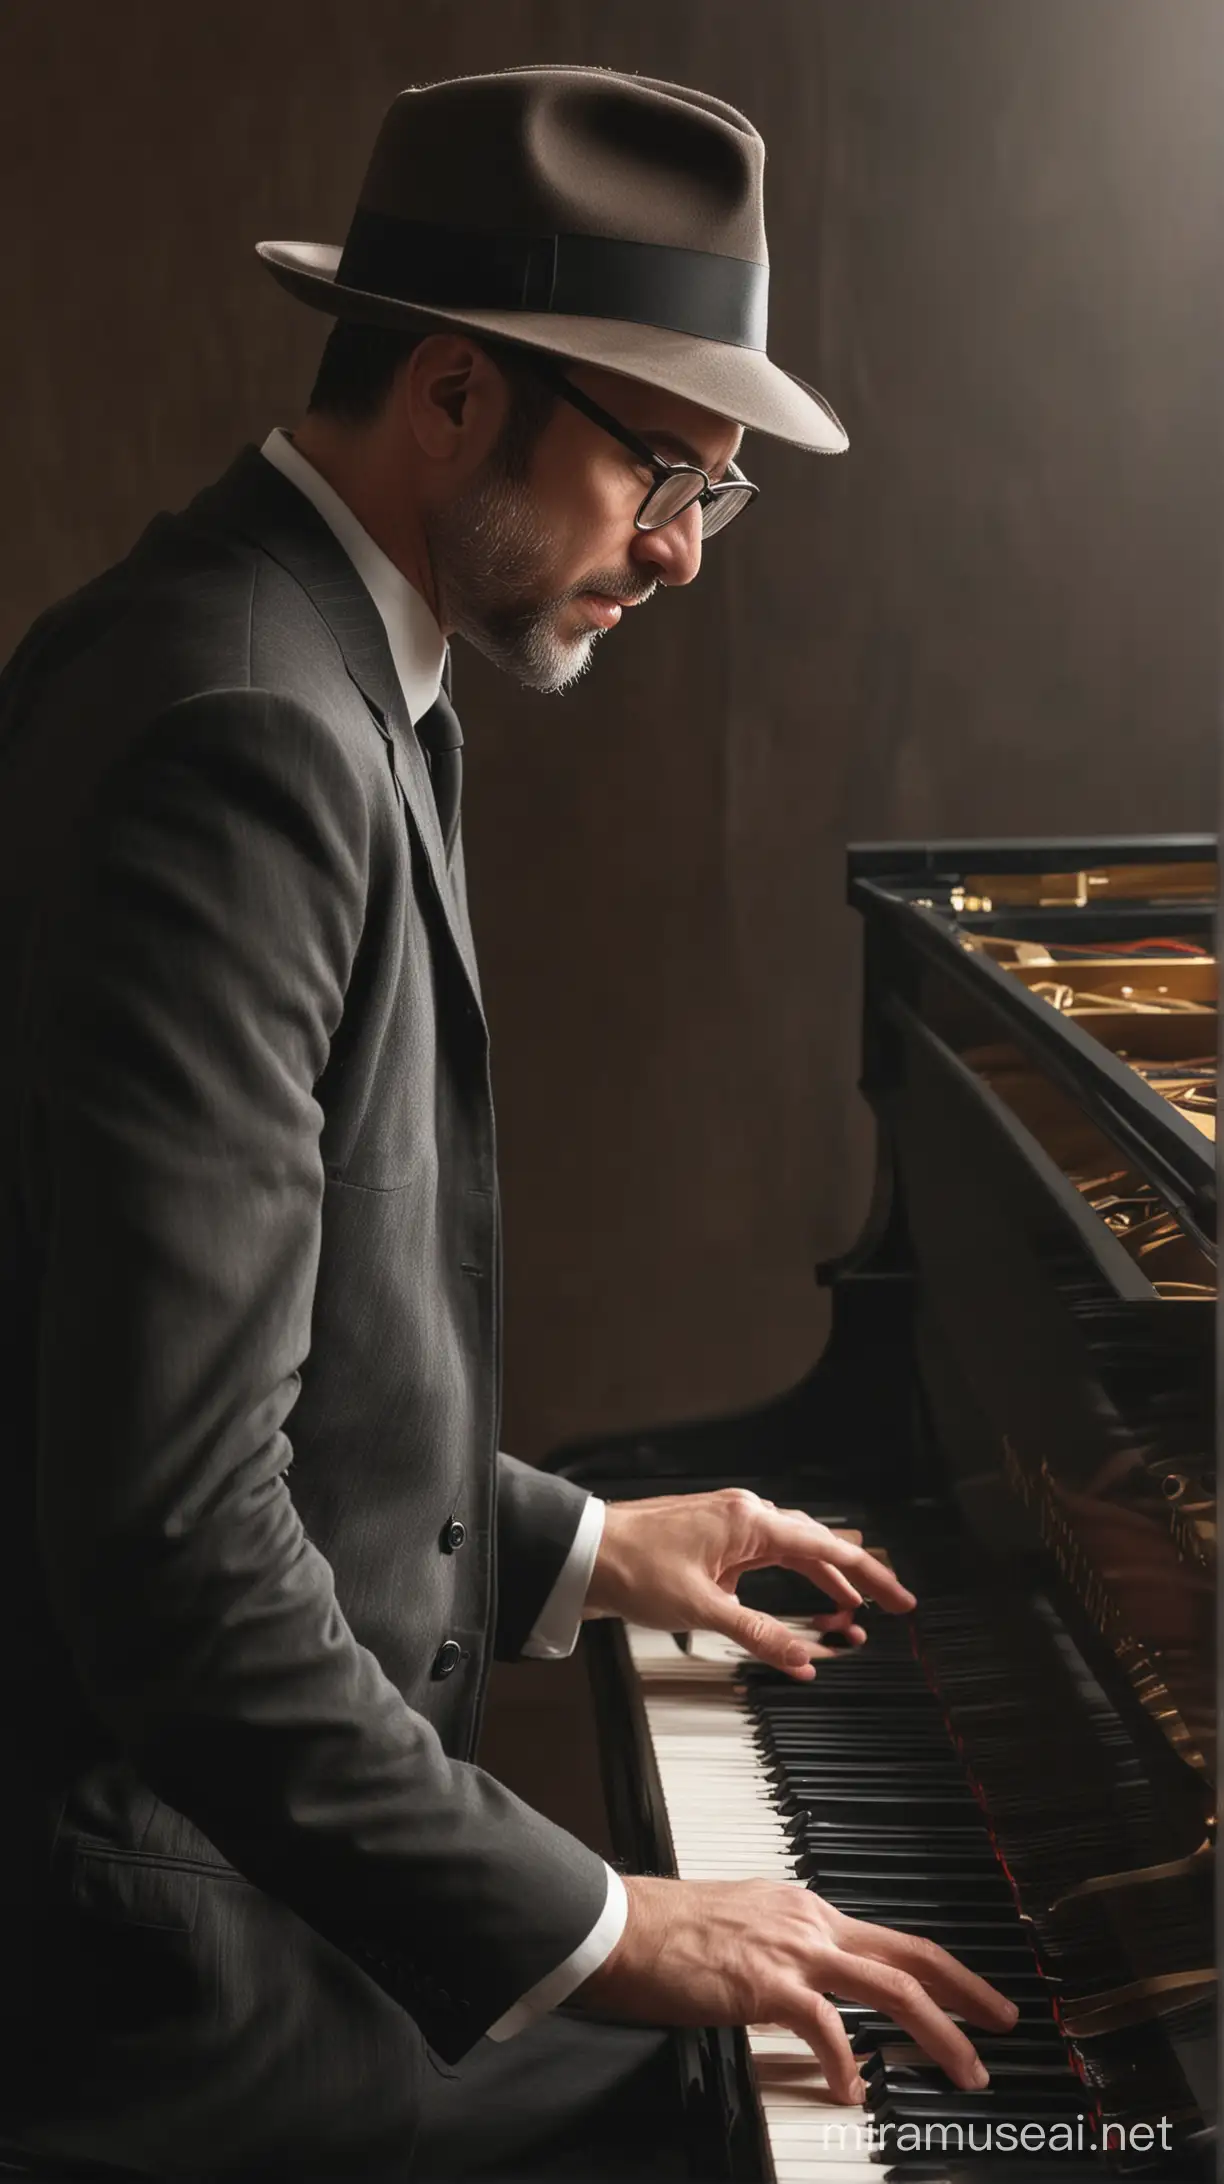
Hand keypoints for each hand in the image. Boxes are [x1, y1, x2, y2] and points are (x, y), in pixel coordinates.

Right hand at [574, 1875, 1017, 2103]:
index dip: (941, 1969)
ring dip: (938, 2032)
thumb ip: (779, 1950)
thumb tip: (801, 1986)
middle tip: (1004, 2024)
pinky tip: (852, 2091)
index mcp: (804, 1909)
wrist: (618, 1924)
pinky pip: (826, 2026)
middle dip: (967, 1992)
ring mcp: (792, 1950)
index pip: (891, 1939)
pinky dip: (848, 2062)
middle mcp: (809, 1921)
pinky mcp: (766, 1983)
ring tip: (965, 2070)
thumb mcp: (741, 1927)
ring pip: (891, 1988)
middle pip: (911, 1956)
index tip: (972, 1995)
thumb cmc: (664, 1931)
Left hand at [584, 1487, 915, 1677]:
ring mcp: (725, 1526)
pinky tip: (789, 1602)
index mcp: (749, 1522)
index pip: (827, 1548)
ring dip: (820, 1578)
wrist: (582, 1553)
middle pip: (815, 1544)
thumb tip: (803, 1658)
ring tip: (847, 1609)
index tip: (901, 1599)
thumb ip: (760, 1634)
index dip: (870, 1576)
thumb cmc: (633, 1566)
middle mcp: (743, 1515)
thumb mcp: (704, 1609)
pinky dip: (785, 1578)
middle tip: (887, 1606)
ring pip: (789, 1550)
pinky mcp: (709, 1541)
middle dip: (854, 1576)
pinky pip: (762, 1557)